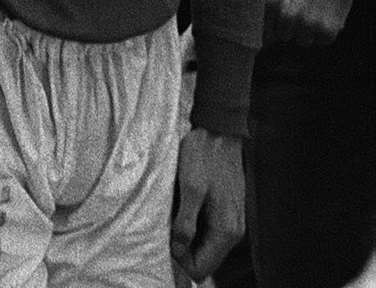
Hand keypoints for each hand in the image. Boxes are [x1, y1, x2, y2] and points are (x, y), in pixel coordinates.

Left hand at [170, 127, 244, 281]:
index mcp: (225, 231)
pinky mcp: (226, 211)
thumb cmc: (204, 155)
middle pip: (204, 259)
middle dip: (182, 249)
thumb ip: (185, 222)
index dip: (180, 260)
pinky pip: (207, 231)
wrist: (219, 130)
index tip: (165, 239)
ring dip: (186, 236)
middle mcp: (233, 232)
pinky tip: (182, 207)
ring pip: (205, 245)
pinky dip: (193, 225)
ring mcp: (231, 222)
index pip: (201, 269)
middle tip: (166, 226)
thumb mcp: (190, 187)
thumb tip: (178, 250)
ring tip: (173, 214)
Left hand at [264, 0, 354, 44]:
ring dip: (307, 29)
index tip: (276, 15)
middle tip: (298, 3)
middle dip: (288, 25)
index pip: (262, 32)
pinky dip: (325, 29)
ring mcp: (306, 24)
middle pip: (283, 36)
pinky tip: (325, 9)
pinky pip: (322, 40)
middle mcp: (285, 15)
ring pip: (302, 40)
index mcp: (268, 1)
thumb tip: (247, 19)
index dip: (270, 25)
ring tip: (312, 5)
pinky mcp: (326, 30)